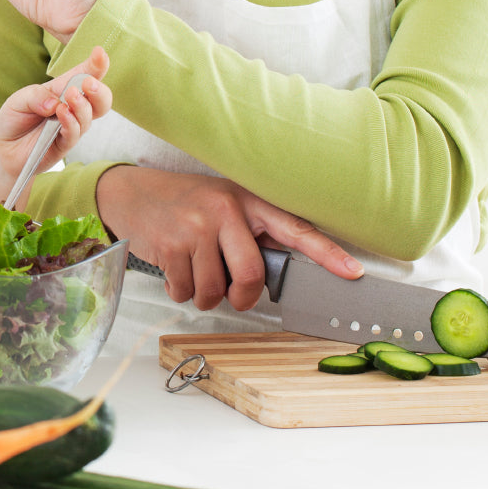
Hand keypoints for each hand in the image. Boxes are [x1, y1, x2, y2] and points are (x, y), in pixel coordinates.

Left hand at [0, 47, 112, 194]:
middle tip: (89, 83)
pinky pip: (74, 134)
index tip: (100, 53)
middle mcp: (72, 108)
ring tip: (70, 96)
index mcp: (62, 90)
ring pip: (90, 116)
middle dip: (99, 90)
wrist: (3, 150)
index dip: (96, 65)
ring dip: (82, 105)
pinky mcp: (63, 145)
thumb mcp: (18, 100)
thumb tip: (55, 102)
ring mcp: (70, 127)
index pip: (85, 75)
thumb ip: (36, 95)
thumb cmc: (14, 120)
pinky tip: (62, 113)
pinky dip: (71, 122)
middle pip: (100, 99)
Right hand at [95, 165, 362, 311]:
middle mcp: (225, 211)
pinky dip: (180, 291)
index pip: (295, 228)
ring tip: (195, 271)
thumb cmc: (186, 203)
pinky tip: (175, 269)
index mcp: (247, 200)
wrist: (133, 192)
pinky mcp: (170, 246)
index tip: (353, 272)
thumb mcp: (224, 204)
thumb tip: (273, 276)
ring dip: (205, 295)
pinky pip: (186, 291)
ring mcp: (196, 228)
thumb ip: (251, 232)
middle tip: (233, 293)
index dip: (327, 253)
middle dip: (242, 296)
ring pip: (215, 291)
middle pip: (251, 275)